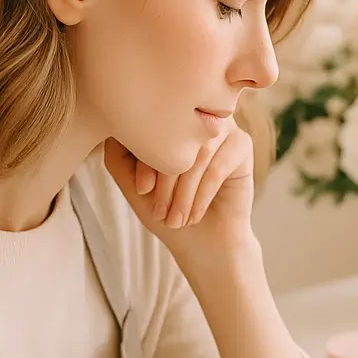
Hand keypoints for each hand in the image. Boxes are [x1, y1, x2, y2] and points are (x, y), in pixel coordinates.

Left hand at [103, 118, 255, 252]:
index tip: (142, 190)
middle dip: (165, 178)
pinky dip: (202, 195)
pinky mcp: (242, 145)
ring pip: (198, 153)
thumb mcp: (133, 183)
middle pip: (176, 136)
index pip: (151, 125)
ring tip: (176, 218)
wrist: (202, 242)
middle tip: (160, 211)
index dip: (145, 158)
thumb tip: (116, 128)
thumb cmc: (167, 210)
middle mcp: (195, 116)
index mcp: (167, 118)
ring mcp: (221, 127)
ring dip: (184, 192)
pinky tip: (194, 215)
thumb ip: (118, 154)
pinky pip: (218, 166)